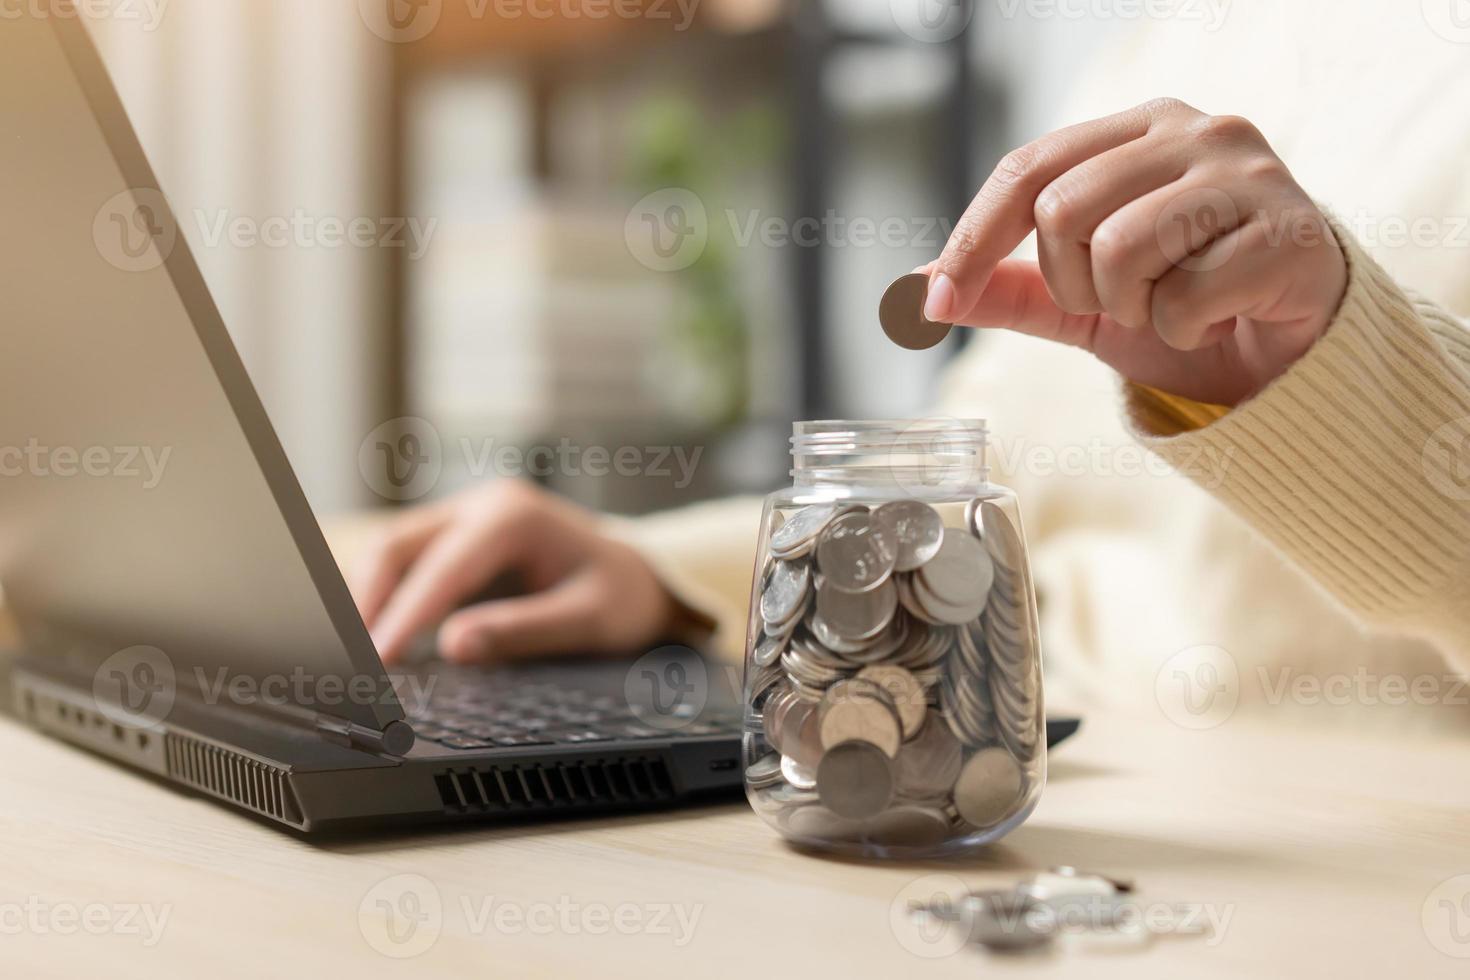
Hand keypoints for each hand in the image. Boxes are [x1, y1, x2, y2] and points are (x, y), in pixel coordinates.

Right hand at [350, 481, 678, 665]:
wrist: (637, 577)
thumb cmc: (621, 595)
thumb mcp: (589, 619)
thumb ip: (523, 631)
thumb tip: (453, 646)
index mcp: (514, 516)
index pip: (444, 567)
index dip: (406, 614)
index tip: (380, 658)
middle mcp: (481, 507)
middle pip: (398, 547)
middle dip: (368, 602)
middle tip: (353, 661)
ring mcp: (463, 520)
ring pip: (392, 552)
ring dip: (369, 600)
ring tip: (356, 655)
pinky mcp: (453, 543)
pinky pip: (405, 565)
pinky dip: (386, 599)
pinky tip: (378, 639)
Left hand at [922, 98, 1347, 405]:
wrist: (1290, 349)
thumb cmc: (1187, 305)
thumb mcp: (1084, 301)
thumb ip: (1012, 288)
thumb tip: (918, 290)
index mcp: (1137, 129)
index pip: (1027, 169)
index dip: (973, 238)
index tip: (940, 299)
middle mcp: (1193, 131)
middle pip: (1063, 210)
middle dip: (1073, 282)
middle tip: (1121, 302)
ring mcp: (1246, 174)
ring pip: (1121, 248)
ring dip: (1130, 306)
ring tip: (1169, 306)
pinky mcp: (1289, 230)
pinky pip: (1186, 296)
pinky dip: (1184, 328)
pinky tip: (1217, 319)